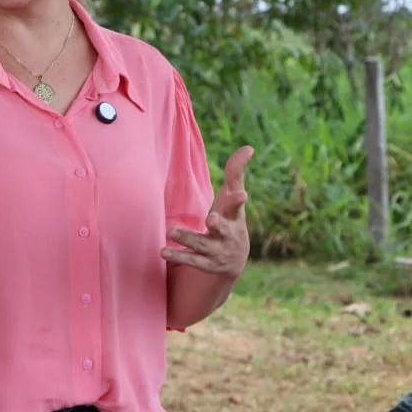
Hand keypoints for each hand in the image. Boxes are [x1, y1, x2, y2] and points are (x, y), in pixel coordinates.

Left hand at [162, 146, 252, 278]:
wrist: (235, 260)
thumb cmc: (230, 218)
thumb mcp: (233, 198)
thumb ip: (236, 172)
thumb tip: (248, 147)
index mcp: (234, 216)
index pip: (238, 206)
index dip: (238, 199)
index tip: (242, 194)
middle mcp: (228, 234)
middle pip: (222, 229)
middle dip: (218, 224)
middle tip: (211, 219)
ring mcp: (218, 251)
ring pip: (202, 245)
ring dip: (187, 238)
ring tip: (172, 231)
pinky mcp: (206, 264)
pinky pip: (192, 260)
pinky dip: (178, 256)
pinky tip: (163, 251)